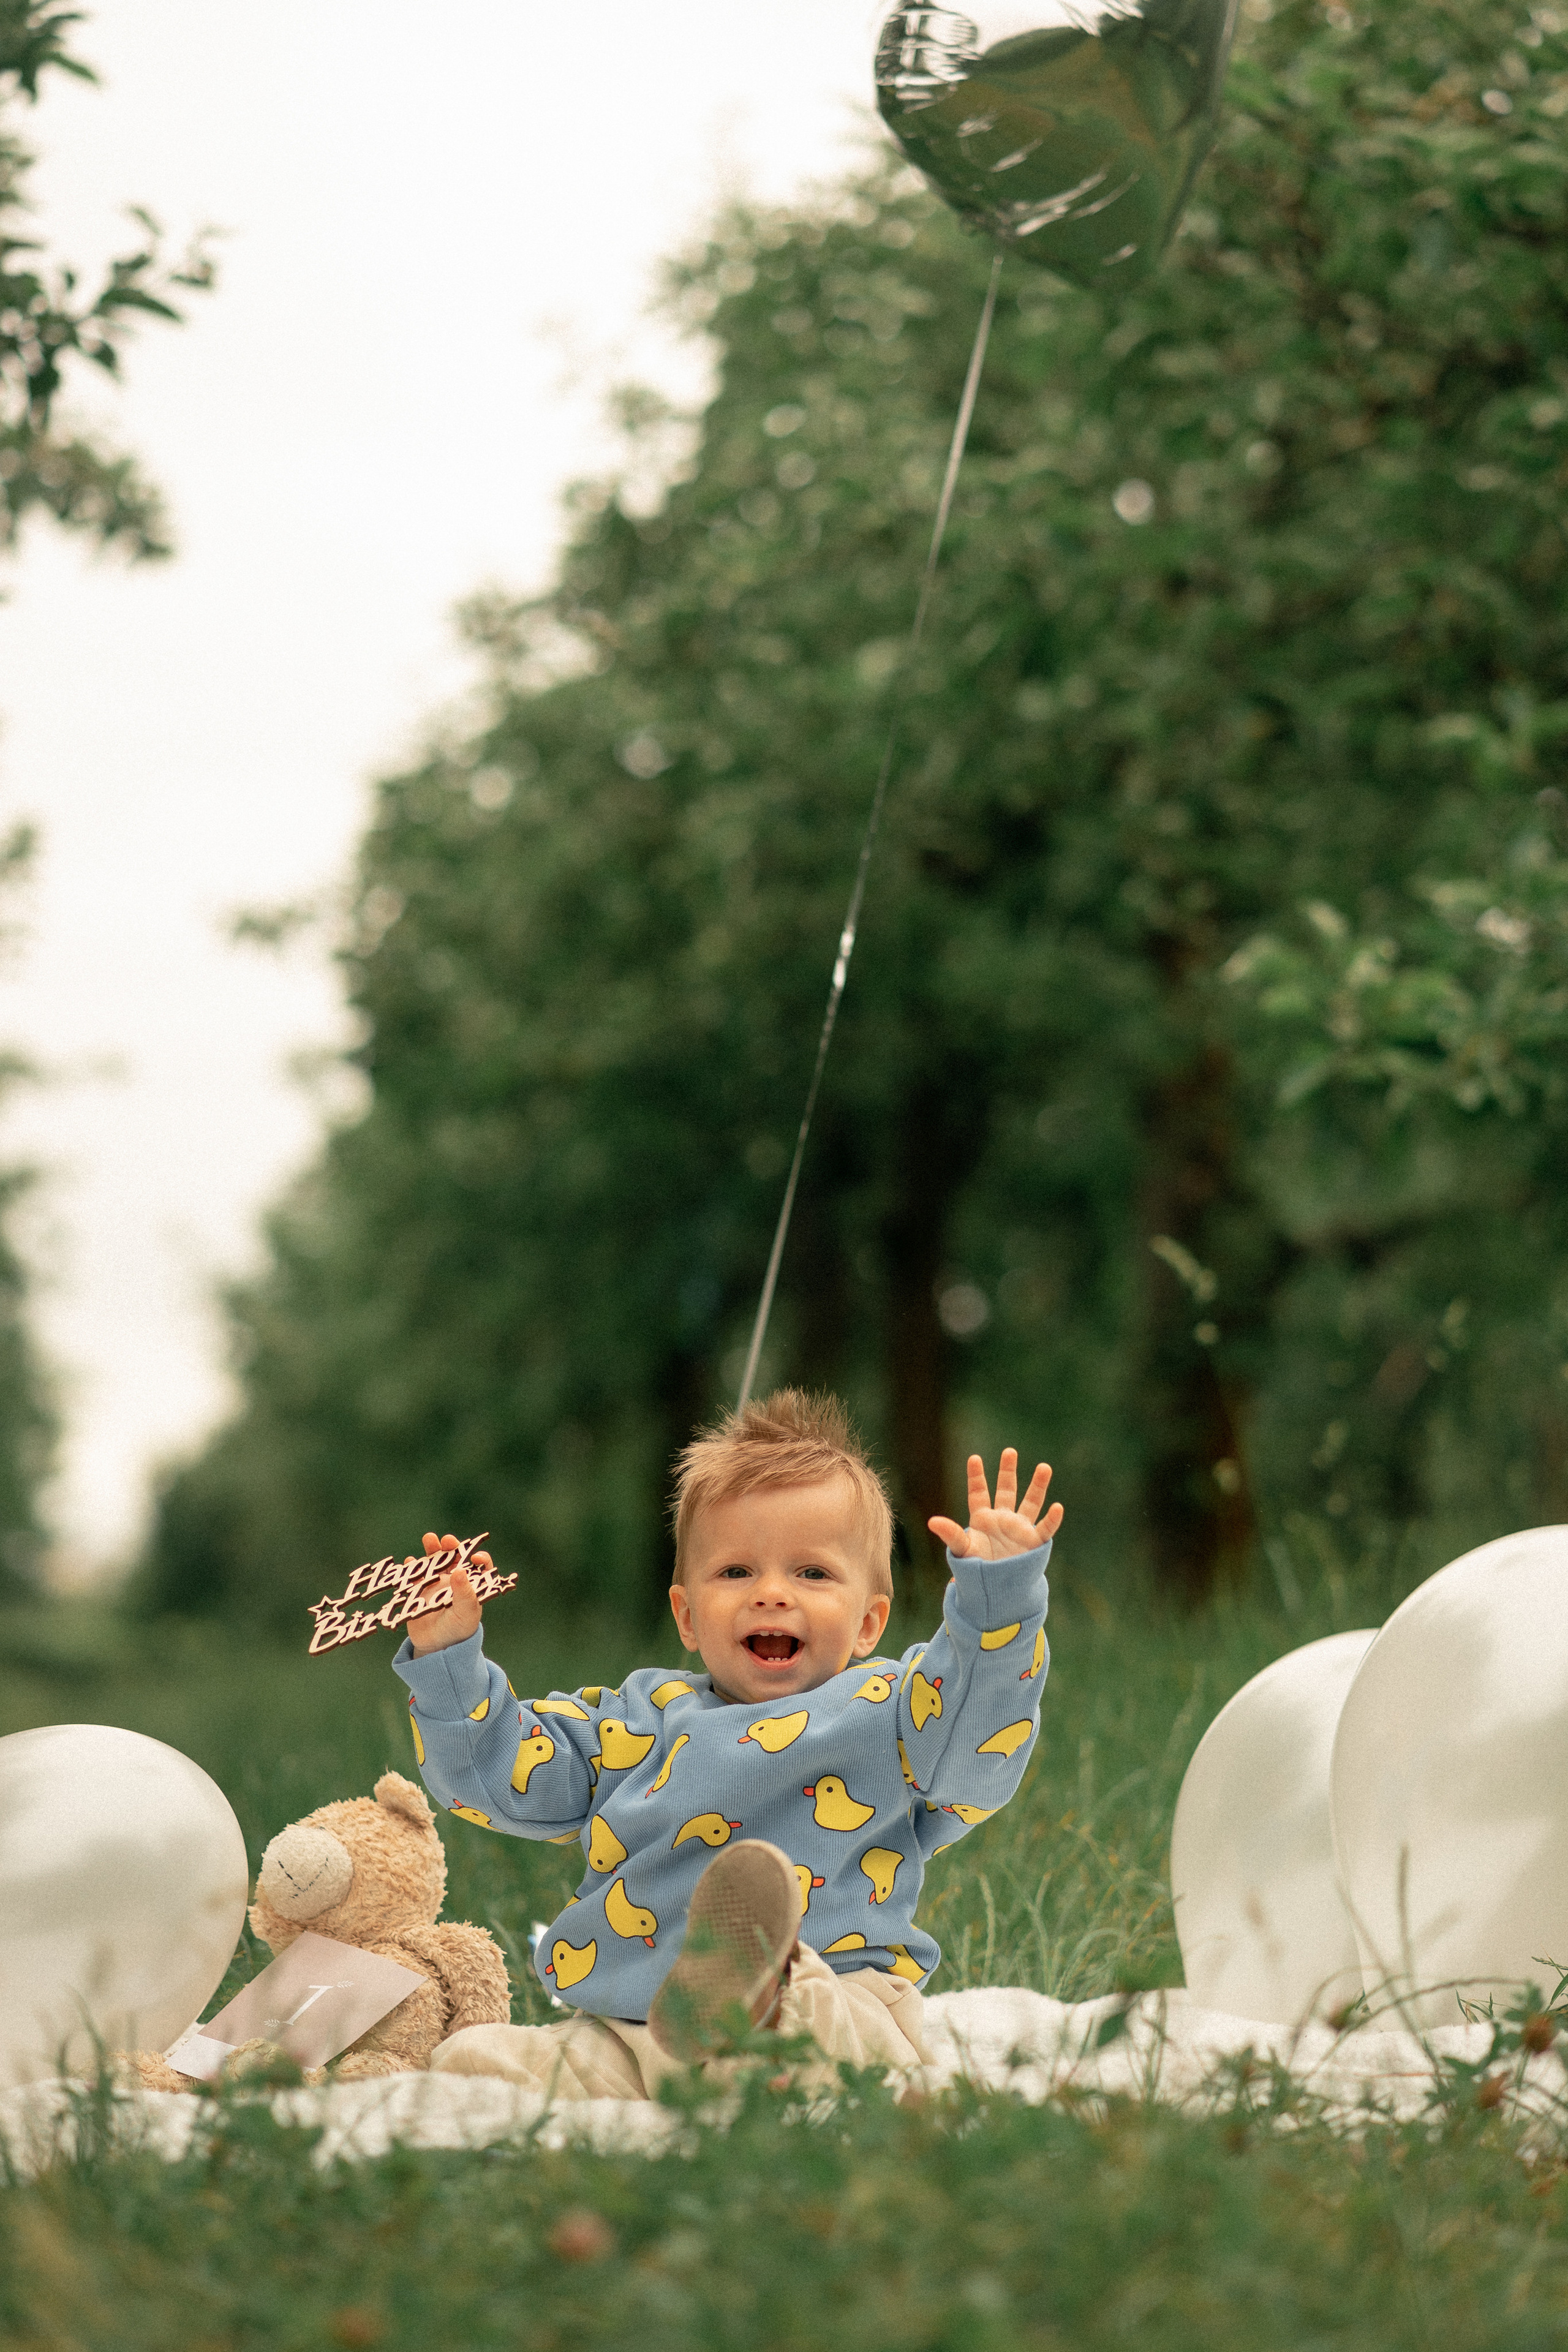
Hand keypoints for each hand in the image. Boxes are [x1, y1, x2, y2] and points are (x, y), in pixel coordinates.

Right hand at [405, 1530, 492, 1653]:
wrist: (436, 1645)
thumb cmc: (458, 1629)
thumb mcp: (466, 1613)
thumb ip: (465, 1594)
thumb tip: (460, 1571)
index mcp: (472, 1585)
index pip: (480, 1567)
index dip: (480, 1558)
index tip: (475, 1557)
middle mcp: (455, 1580)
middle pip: (455, 1557)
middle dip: (452, 1546)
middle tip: (447, 1540)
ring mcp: (437, 1583)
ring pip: (435, 1561)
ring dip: (433, 1549)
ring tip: (429, 1538)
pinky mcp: (419, 1589)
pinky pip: (415, 1575)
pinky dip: (412, 1567)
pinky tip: (410, 1561)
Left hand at [928, 1450, 1061, 1561]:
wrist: (996, 1591)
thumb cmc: (977, 1569)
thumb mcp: (963, 1550)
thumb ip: (951, 1534)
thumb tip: (932, 1521)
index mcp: (982, 1519)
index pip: (978, 1493)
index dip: (976, 1476)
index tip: (974, 1458)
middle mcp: (1002, 1519)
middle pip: (1006, 1490)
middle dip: (1008, 1471)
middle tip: (1009, 1451)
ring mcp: (1020, 1529)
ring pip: (1030, 1503)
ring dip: (1037, 1486)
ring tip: (1044, 1467)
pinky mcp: (1033, 1543)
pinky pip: (1045, 1528)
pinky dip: (1052, 1519)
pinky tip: (1057, 1506)